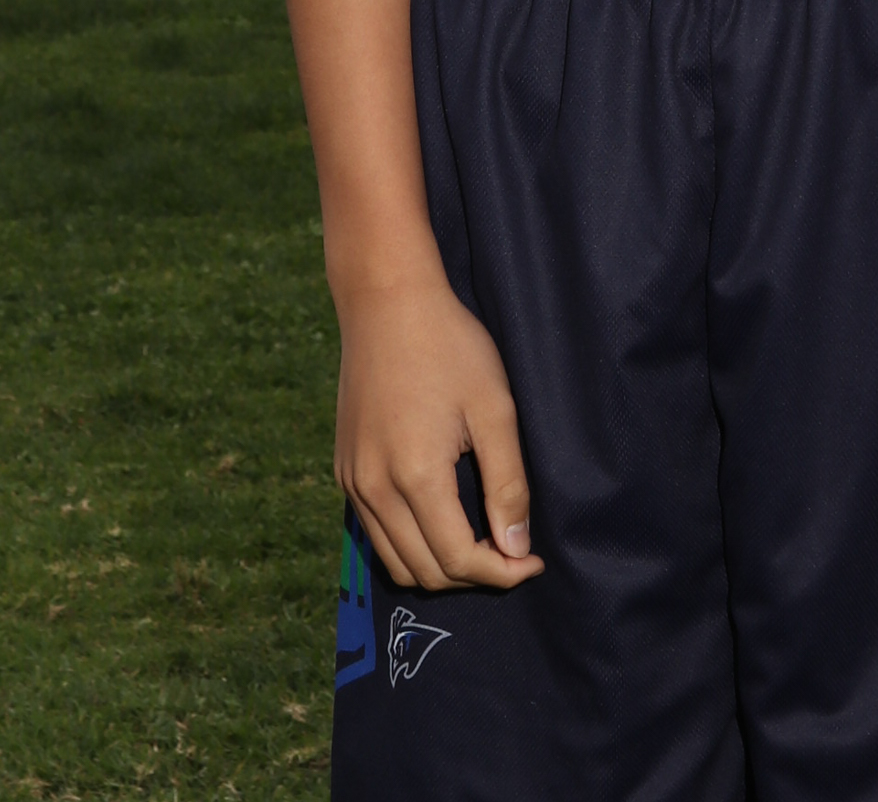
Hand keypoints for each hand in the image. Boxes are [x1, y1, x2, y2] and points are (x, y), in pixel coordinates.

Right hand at [334, 272, 544, 592]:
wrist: (387, 302)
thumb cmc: (449, 346)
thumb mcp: (494, 408)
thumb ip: (507, 484)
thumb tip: (517, 550)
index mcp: (414, 476)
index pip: (458, 559)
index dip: (502, 572)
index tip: (533, 560)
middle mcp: (374, 489)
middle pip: (426, 572)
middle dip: (474, 575)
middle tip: (513, 551)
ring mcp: (353, 481)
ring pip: (396, 561)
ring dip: (441, 566)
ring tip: (481, 540)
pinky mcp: (345, 470)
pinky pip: (375, 533)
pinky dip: (411, 544)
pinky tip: (443, 517)